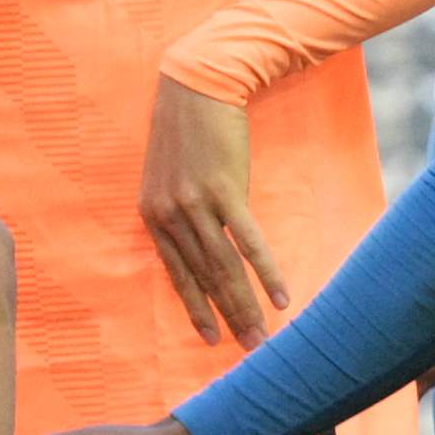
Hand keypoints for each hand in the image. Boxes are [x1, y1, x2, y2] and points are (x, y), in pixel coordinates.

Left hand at [137, 78, 286, 343]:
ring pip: (224, 268)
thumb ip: (180, 210)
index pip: (177, 274)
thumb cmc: (188, 129)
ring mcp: (196, 205)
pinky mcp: (225, 191)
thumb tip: (199, 241)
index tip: (210, 337)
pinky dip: (266, 272)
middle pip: (204, 278)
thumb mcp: (170, 174)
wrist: (197, 85)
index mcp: (153, 216)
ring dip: (247, 305)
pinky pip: (248, 242)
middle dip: (227, 317)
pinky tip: (281, 295)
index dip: (196, 308)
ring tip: (264, 334)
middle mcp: (170, 216)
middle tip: (249, 349)